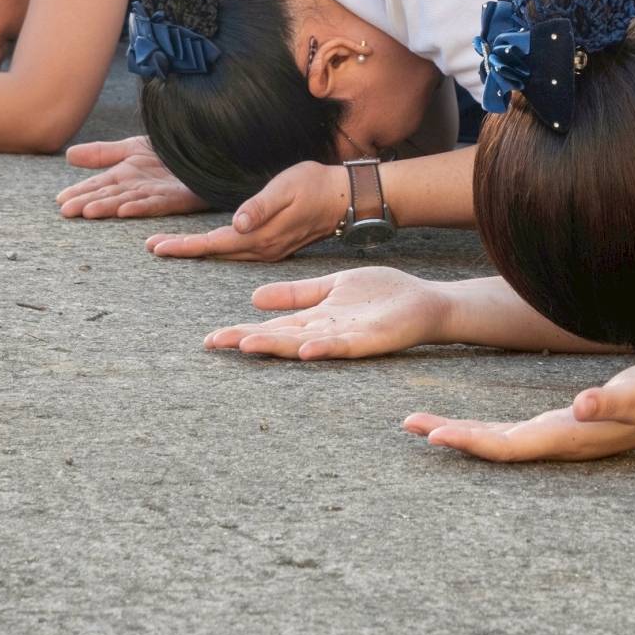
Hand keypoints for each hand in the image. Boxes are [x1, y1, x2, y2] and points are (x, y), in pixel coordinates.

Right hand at [56, 135, 206, 219]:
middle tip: (67, 212)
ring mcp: (158, 194)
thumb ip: (103, 154)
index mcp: (126, 177)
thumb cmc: (168, 150)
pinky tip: (125, 209)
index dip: (79, 192)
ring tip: (89, 211)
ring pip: (129, 201)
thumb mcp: (132, 148)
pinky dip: (141, 207)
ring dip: (109, 207)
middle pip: (109, 195)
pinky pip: (158, 203)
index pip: (98, 185)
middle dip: (88, 203)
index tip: (60, 201)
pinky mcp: (180, 197)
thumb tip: (68, 155)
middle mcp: (138, 188)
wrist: (202, 147)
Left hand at [146, 160, 344, 260]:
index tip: (156, 246)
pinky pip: (237, 252)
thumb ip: (261, 207)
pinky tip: (207, 247)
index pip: (213, 243)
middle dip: (183, 250)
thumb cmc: (316, 185)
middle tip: (151, 246)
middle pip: (214, 252)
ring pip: (224, 254)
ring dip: (198, 251)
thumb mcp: (287, 188)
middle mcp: (262, 249)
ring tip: (170, 247)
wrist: (345, 198)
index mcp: (261, 236)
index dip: (184, 245)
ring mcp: (269, 250)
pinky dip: (217, 250)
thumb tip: (237, 223)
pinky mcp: (274, 246)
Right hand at [204, 266, 452, 359]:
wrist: (424, 303)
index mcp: (314, 319)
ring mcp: (345, 338)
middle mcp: (324, 333)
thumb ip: (296, 293)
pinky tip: (305, 347)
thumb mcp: (331, 287)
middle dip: (247, 340)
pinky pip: (343, 345)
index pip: (271, 327)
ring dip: (276, 347)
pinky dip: (323, 347)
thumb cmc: (381, 297)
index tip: (210, 337)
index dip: (241, 331)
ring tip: (246, 345)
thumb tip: (254, 297)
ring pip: (304, 344)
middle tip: (214, 343)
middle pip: (279, 338)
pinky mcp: (369, 340)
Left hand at [405, 362, 634, 461]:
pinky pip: (506, 434)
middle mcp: (552, 443)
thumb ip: (609, 401)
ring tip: (420, 425)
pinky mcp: (553, 430)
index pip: (508, 444)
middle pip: (492, 446)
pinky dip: (477, 430)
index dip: (472, 441)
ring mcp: (551, 439)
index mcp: (565, 436)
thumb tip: (581, 405)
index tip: (438, 436)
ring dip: (458, 434)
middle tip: (409, 424)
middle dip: (451, 437)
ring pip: (495, 441)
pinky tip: (458, 426)